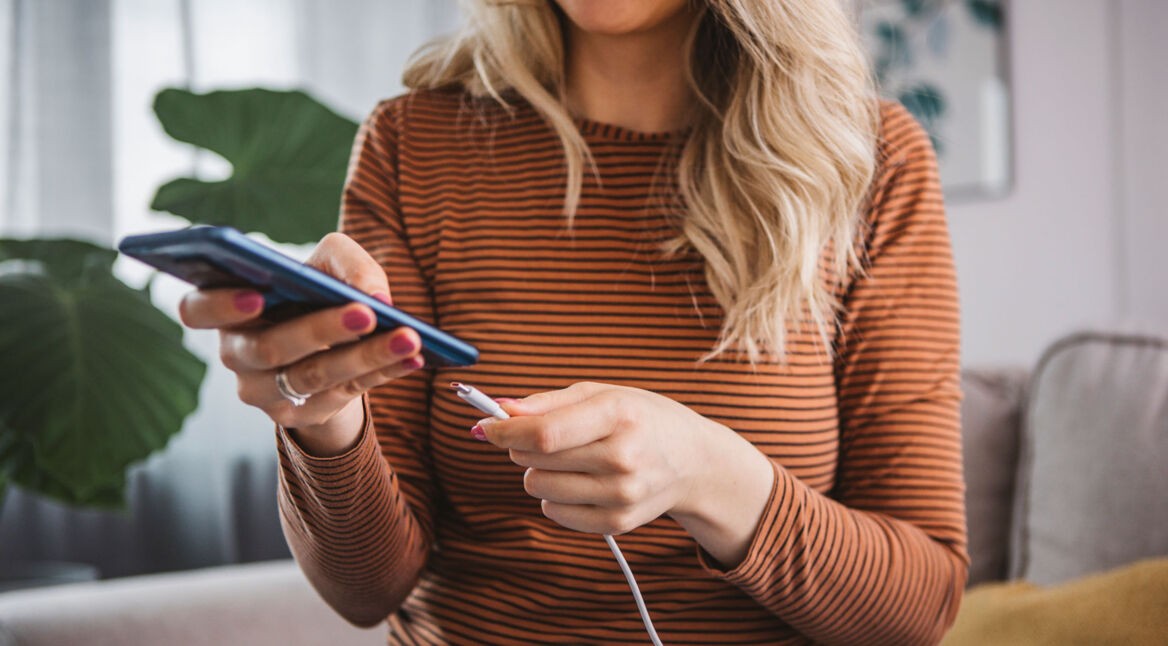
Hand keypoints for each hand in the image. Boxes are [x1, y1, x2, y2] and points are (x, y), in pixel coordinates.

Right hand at [177, 233, 424, 454]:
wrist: (328, 345)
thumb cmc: (315, 292)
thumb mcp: (328, 264)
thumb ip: (345, 262)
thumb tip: (375, 294)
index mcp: (225, 309)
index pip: (196, 309)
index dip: (221, 305)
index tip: (257, 296)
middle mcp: (236, 354)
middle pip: (269, 348)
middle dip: (321, 330)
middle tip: (366, 313)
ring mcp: (263, 392)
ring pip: (312, 376)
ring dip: (365, 356)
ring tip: (409, 338)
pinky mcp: (299, 415)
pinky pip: (343, 394)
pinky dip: (382, 373)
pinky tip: (414, 357)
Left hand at [475, 382, 715, 533]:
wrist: (694, 462)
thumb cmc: (642, 419)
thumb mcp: (603, 394)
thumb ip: (548, 402)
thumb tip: (500, 409)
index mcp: (619, 415)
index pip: (544, 433)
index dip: (505, 430)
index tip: (486, 425)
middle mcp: (623, 458)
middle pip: (535, 460)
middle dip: (522, 445)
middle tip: (545, 436)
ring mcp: (621, 494)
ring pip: (538, 487)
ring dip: (539, 471)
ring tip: (569, 460)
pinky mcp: (617, 522)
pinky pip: (554, 512)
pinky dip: (555, 497)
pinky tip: (580, 482)